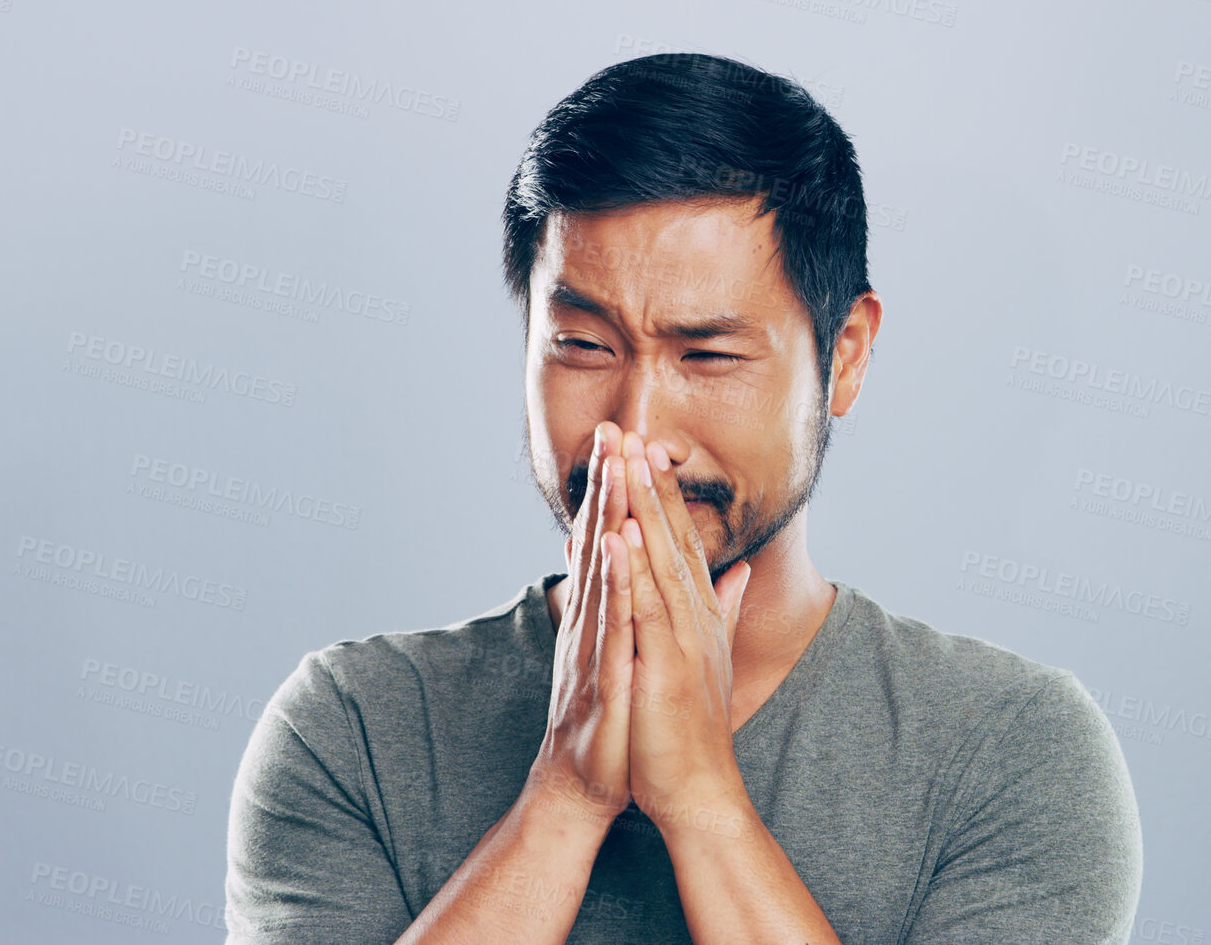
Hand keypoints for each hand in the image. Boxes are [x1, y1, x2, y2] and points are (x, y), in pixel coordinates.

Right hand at [529, 422, 634, 826]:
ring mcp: (592, 645)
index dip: (613, 488)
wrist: (583, 783)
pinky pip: (609, 622)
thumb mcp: (620, 650)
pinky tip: (617, 548)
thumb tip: (627, 558)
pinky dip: (613, 583)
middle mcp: (589, 619)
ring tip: (614, 470)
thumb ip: (625, 601)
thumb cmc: (607, 716)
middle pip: (597, 541)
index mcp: (600, 612)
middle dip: (605, 484)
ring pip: (601, 572)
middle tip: (610, 428)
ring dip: (607, 519)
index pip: (606, 538)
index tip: (623, 437)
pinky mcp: (601, 674)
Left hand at [616, 431, 754, 834]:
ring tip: (625, 460)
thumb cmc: (692, 727)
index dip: (663, 493)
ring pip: (658, 560)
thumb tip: (736, 570)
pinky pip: (645, 609)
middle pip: (670, 537)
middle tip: (633, 430)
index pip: (679, 540)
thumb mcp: (704, 656)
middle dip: (649, 482)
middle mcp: (694, 616)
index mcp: (697, 613)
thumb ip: (719, 608)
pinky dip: (632, 569)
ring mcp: (681, 638)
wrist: (697, 788)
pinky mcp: (663, 665)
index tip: (647, 447)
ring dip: (641, 507)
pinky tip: (619, 532)